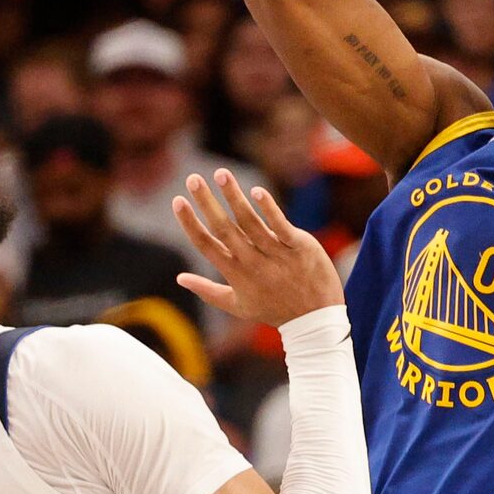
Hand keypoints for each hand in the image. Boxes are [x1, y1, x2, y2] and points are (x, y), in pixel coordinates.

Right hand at [172, 171, 343, 325]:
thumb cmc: (274, 310)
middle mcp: (253, 263)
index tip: (177, 201)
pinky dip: (269, 209)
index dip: (190, 222)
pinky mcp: (300, 247)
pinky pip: (281, 225)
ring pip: (251, 222)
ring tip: (221, 173)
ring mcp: (277, 254)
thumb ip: (207, 290)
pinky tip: (256, 191)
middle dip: (207, 202)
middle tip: (193, 178)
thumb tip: (179, 279)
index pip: (206, 245)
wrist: (316, 320)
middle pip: (225, 229)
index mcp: (235, 275)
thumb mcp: (237, 305)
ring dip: (234, 197)